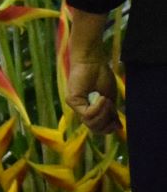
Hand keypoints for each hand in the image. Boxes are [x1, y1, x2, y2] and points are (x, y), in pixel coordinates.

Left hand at [65, 6, 119, 133]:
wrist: (93, 61)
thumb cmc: (101, 76)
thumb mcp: (110, 99)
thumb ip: (111, 114)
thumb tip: (118, 128)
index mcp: (90, 111)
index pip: (98, 129)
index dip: (109, 128)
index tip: (117, 121)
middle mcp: (81, 110)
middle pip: (95, 129)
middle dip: (107, 121)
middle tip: (111, 107)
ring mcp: (76, 106)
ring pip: (91, 123)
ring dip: (103, 113)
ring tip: (106, 100)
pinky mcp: (72, 100)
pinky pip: (87, 114)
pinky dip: (98, 108)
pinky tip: (102, 98)